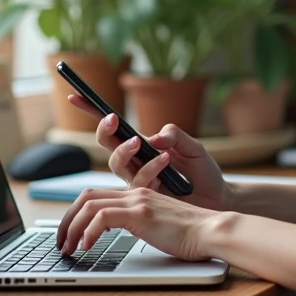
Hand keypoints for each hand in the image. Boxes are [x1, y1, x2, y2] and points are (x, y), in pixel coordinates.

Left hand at [55, 186, 216, 260]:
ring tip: (69, 249)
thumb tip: (121, 234)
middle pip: (86, 197)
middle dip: (66, 220)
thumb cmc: (191, 233)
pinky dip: (88, 232)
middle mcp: (135, 193)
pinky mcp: (140, 213)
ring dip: (71, 229)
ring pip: (88, 206)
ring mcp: (137, 201)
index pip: (96, 195)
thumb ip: (140, 222)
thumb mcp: (158, 225)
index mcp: (139, 194)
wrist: (210, 230)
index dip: (76, 214)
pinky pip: (101, 218)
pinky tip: (88, 247)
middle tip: (61, 243)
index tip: (69, 234)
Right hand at [68, 94, 232, 211]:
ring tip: (139, 142)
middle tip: (113, 119)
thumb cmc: (204, 173)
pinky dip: (151, 168)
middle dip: (105, 131)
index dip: (94, 114)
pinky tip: (166, 160)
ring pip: (116, 165)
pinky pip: (138, 182)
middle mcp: (136, 164)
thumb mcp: (193, 146)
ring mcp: (139, 181)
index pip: (115, 130)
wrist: (218, 199)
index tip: (76, 96)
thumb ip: (175, 135)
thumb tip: (152, 138)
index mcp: (144, 147)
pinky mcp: (145, 198)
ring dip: (125, 150)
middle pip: (108, 147)